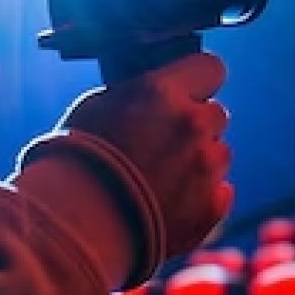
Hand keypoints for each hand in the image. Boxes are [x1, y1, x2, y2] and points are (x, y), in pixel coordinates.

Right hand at [59, 52, 232, 257]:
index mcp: (164, 93)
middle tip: (164, 142)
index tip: (187, 91)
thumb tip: (152, 93)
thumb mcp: (96, 107)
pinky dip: (203, 196)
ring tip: (162, 179)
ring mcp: (207, 168)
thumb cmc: (75, 163)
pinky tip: (170, 203)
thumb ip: (137, 95)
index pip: (210, 67)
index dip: (198, 80)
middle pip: (216, 114)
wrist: (75, 226)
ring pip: (219, 154)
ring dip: (200, 161)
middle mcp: (193, 125)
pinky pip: (220, 192)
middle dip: (196, 124)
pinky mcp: (211, 207)